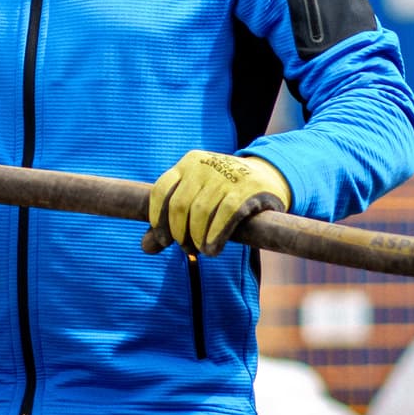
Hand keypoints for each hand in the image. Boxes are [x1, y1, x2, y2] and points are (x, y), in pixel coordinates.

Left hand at [140, 149, 289, 254]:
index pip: (161, 191)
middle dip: (179, 232)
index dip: (158, 218)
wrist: (268, 176)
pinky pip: (226, 214)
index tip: (163, 240)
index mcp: (187, 164)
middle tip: (187, 248)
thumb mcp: (196, 200)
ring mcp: (225, 174)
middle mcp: (203, 165)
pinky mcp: (247, 187)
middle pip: (180, 205)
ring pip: (201, 211)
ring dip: (198, 237)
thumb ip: (170, 222)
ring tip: (202, 250)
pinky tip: (213, 249)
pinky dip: (216, 234)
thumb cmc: (224, 193)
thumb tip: (145, 248)